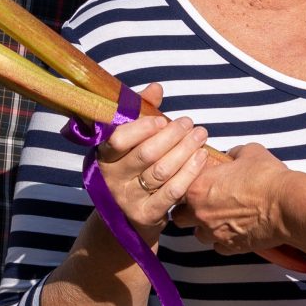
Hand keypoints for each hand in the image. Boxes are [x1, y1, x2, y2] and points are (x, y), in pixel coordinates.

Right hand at [94, 82, 212, 239]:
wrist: (126, 217)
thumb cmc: (132, 168)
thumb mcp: (131, 141)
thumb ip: (140, 112)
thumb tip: (156, 88)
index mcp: (104, 157)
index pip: (118, 139)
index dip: (142, 127)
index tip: (162, 119)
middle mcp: (112, 179)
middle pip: (146, 153)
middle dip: (172, 135)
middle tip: (189, 123)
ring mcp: (128, 199)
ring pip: (162, 171)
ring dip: (185, 150)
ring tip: (200, 135)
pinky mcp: (146, 215)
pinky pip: (173, 191)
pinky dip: (190, 172)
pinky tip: (202, 157)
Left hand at [177, 142, 292, 257]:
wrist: (286, 204)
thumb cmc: (266, 177)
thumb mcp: (248, 152)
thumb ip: (232, 154)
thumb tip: (232, 156)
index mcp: (198, 187)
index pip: (176, 188)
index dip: (185, 187)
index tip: (196, 184)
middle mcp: (200, 213)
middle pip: (178, 217)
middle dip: (188, 211)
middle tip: (202, 203)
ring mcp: (214, 232)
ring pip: (198, 235)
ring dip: (205, 227)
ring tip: (219, 218)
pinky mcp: (231, 247)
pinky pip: (219, 247)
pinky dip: (224, 240)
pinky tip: (234, 230)